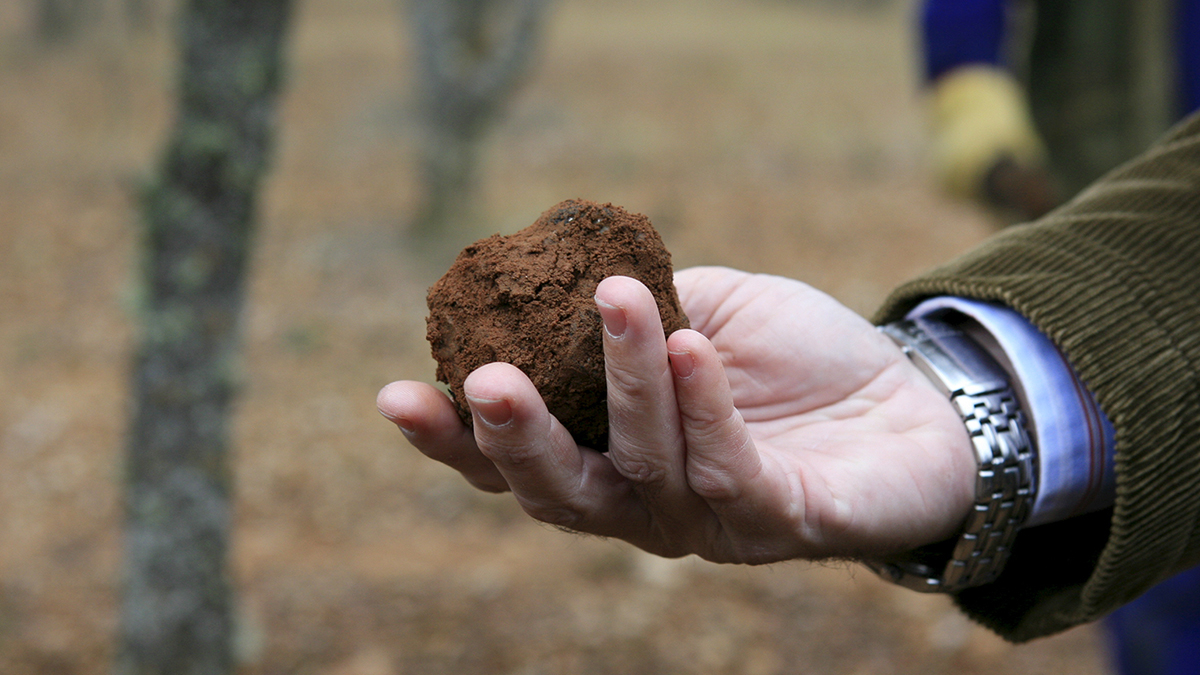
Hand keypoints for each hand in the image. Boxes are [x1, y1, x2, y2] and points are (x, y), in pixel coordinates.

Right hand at [377, 267, 974, 563]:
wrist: (914, 399)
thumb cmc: (798, 359)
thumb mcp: (704, 309)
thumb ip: (633, 310)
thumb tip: (561, 277)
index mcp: (613, 457)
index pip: (519, 460)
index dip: (453, 439)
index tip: (394, 393)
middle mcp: (646, 505)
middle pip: (560, 493)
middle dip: (515, 438)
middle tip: (483, 380)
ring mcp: (709, 523)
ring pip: (643, 468)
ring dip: (624, 385)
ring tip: (618, 302)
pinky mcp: (777, 524)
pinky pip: (728, 471)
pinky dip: (703, 407)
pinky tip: (690, 347)